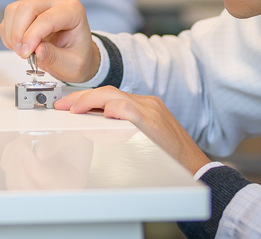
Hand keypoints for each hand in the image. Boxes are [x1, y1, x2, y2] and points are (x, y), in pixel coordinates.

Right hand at [0, 0, 99, 83]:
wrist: (76, 55)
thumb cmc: (78, 57)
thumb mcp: (72, 65)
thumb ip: (55, 57)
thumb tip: (37, 51)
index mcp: (73, 11)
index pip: (47, 18)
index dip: (32, 36)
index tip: (26, 53)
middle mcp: (56, 1)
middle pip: (27, 8)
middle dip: (19, 33)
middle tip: (23, 53)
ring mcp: (40, 2)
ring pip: (14, 10)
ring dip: (12, 34)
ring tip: (23, 51)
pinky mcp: (26, 9)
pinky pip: (9, 17)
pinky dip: (8, 34)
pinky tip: (20, 46)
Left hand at [55, 87, 210, 173]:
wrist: (197, 167)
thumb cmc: (170, 158)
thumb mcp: (145, 138)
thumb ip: (125, 128)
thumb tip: (97, 129)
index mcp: (144, 106)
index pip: (110, 95)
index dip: (86, 98)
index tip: (68, 105)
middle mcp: (147, 104)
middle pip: (108, 91)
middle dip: (81, 97)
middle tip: (62, 106)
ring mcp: (151, 111)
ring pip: (115, 96)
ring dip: (90, 101)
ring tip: (73, 109)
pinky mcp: (153, 122)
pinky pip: (129, 109)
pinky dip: (114, 109)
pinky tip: (102, 113)